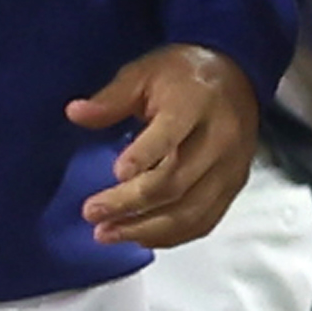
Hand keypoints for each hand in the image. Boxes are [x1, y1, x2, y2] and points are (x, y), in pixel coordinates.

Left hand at [68, 45, 257, 247]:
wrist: (237, 77)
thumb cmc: (181, 74)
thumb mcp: (143, 73)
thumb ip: (111, 97)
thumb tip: (75, 114)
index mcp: (194, 106)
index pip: (170, 135)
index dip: (144, 156)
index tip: (115, 174)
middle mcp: (219, 142)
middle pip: (176, 182)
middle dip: (131, 203)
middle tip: (92, 214)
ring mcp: (230, 169)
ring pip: (191, 210)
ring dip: (148, 228)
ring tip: (109, 234)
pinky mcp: (234, 187)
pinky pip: (206, 220)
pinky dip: (174, 234)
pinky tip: (142, 238)